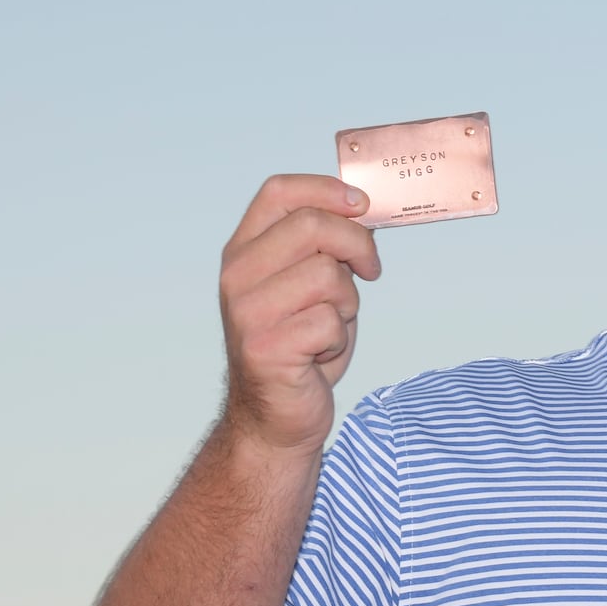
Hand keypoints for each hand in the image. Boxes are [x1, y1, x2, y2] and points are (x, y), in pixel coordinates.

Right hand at [217, 174, 381, 453]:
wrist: (276, 416)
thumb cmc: (301, 345)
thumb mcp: (310, 284)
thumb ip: (324, 247)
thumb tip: (363, 208)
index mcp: (243, 251)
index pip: (280, 192)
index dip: (327, 190)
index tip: (363, 206)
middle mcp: (237, 276)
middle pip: (312, 225)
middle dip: (358, 245)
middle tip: (369, 270)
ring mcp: (247, 312)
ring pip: (327, 275)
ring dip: (347, 302)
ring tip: (330, 325)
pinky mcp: (265, 347)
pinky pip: (330, 322)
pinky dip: (339, 339)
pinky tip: (320, 354)